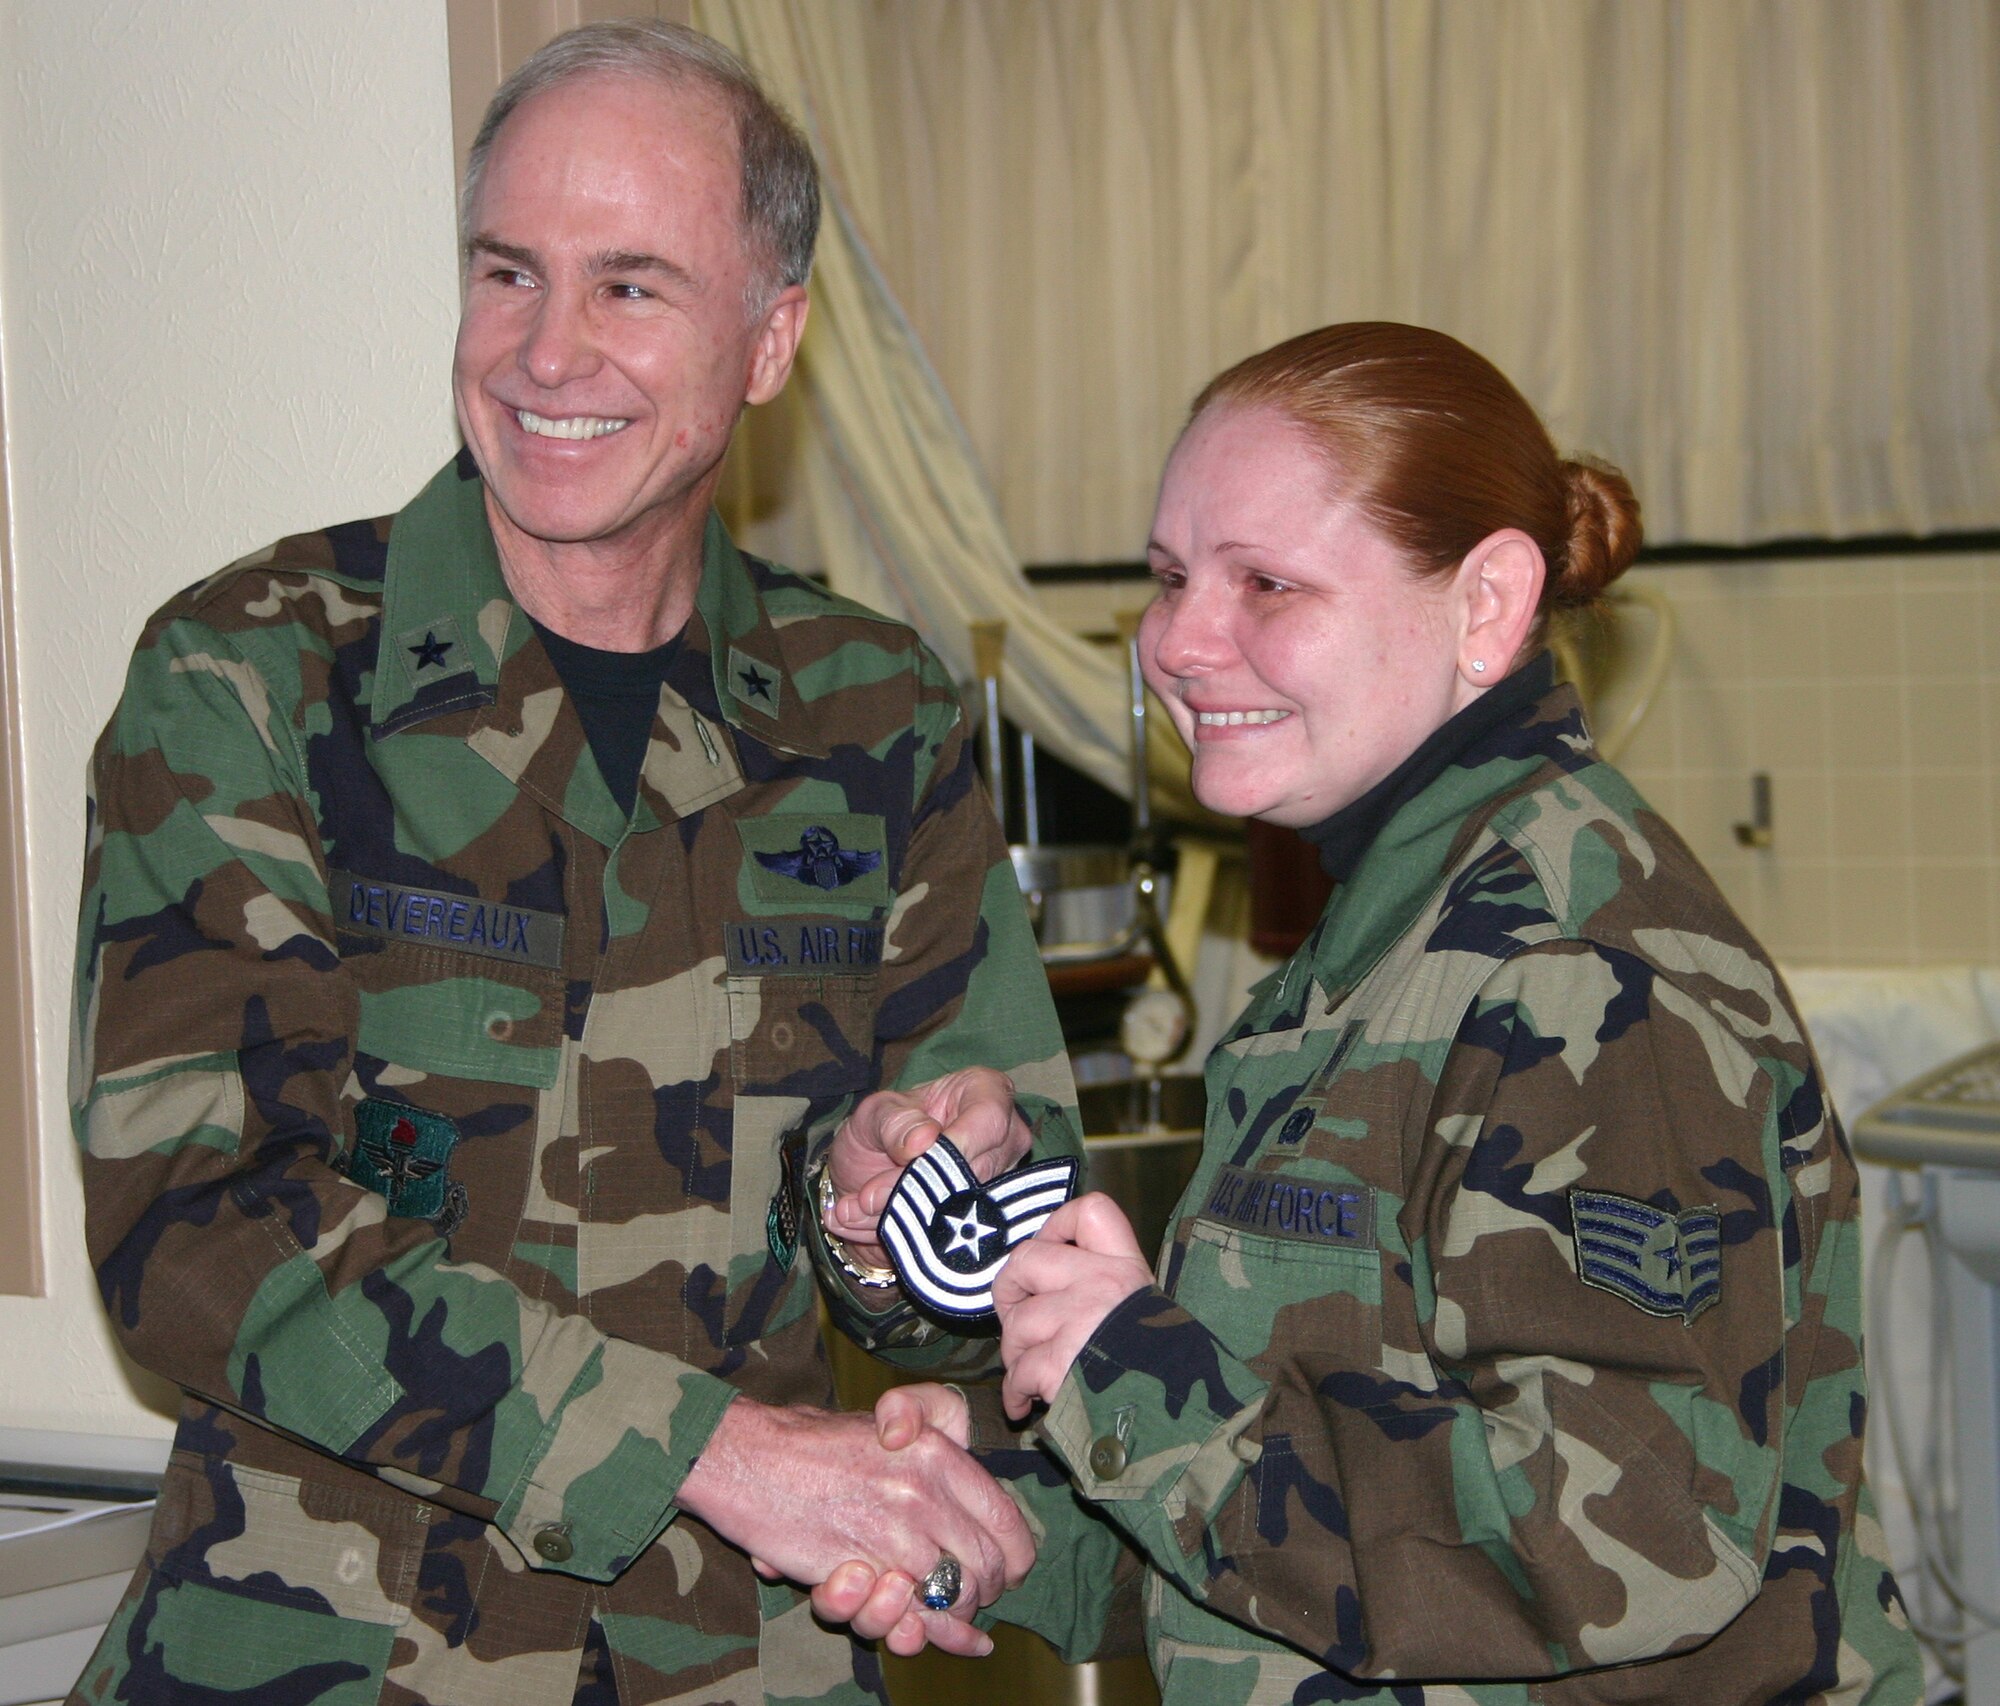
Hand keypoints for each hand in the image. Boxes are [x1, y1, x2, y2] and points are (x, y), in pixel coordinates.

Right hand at [677, 1397, 1030, 1657]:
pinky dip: (915, 1631)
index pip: (1003, 1518)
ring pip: (949, 1596)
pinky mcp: (857, 1569)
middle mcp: (923, 1493)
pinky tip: (918, 1630)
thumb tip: (964, 1448)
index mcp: (936, 1452)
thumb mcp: (890, 1415)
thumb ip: (934, 1424)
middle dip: (984, 1592)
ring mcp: (892, 1534)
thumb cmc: (816, 1439)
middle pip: (985, 1565)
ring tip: (939, 1613)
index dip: (1015, 1555)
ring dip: (948, 1615)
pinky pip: (904, 1616)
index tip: (1009, 1571)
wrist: (749, 1457)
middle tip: (970, 1598)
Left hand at [823, 1067, 1031, 1265]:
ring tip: (859, 1209)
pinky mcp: (987, 1219)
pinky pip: (954, 1234)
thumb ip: (893, 1122)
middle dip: (916, 1188)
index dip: (955, 1144)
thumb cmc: (884, 1128)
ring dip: (905, 1213)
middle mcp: (1006, 1137)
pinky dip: (905, 1233)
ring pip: (964, 1208)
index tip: (911, 1160)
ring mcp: (1002, 1181)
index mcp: (986, 1092)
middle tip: (867, 1197)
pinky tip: (868, 1226)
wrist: (872, 1174)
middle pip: (976, 1170)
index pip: (988, 1119)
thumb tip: (923, 1139)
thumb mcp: (874, 1114)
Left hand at [994, 1193, 1151, 1420]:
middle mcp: (1103, 1284)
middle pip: (1026, 1258)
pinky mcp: (1060, 1362)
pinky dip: (1015, 1390)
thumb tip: (1044, 1290)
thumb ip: (1104, 1290)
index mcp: (1125, 1268)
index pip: (1089, 1212)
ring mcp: (1080, 1320)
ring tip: (1029, 1368)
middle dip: (1009, 1290)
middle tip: (1017, 1314)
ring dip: (1014, 1351)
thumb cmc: (1160, 1368)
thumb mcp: (1144, 1311)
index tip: (1049, 1250)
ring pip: (1017, 1321)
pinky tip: (1024, 1401)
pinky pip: (1017, 1370)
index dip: (1055, 1225)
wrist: (1179, 1418)